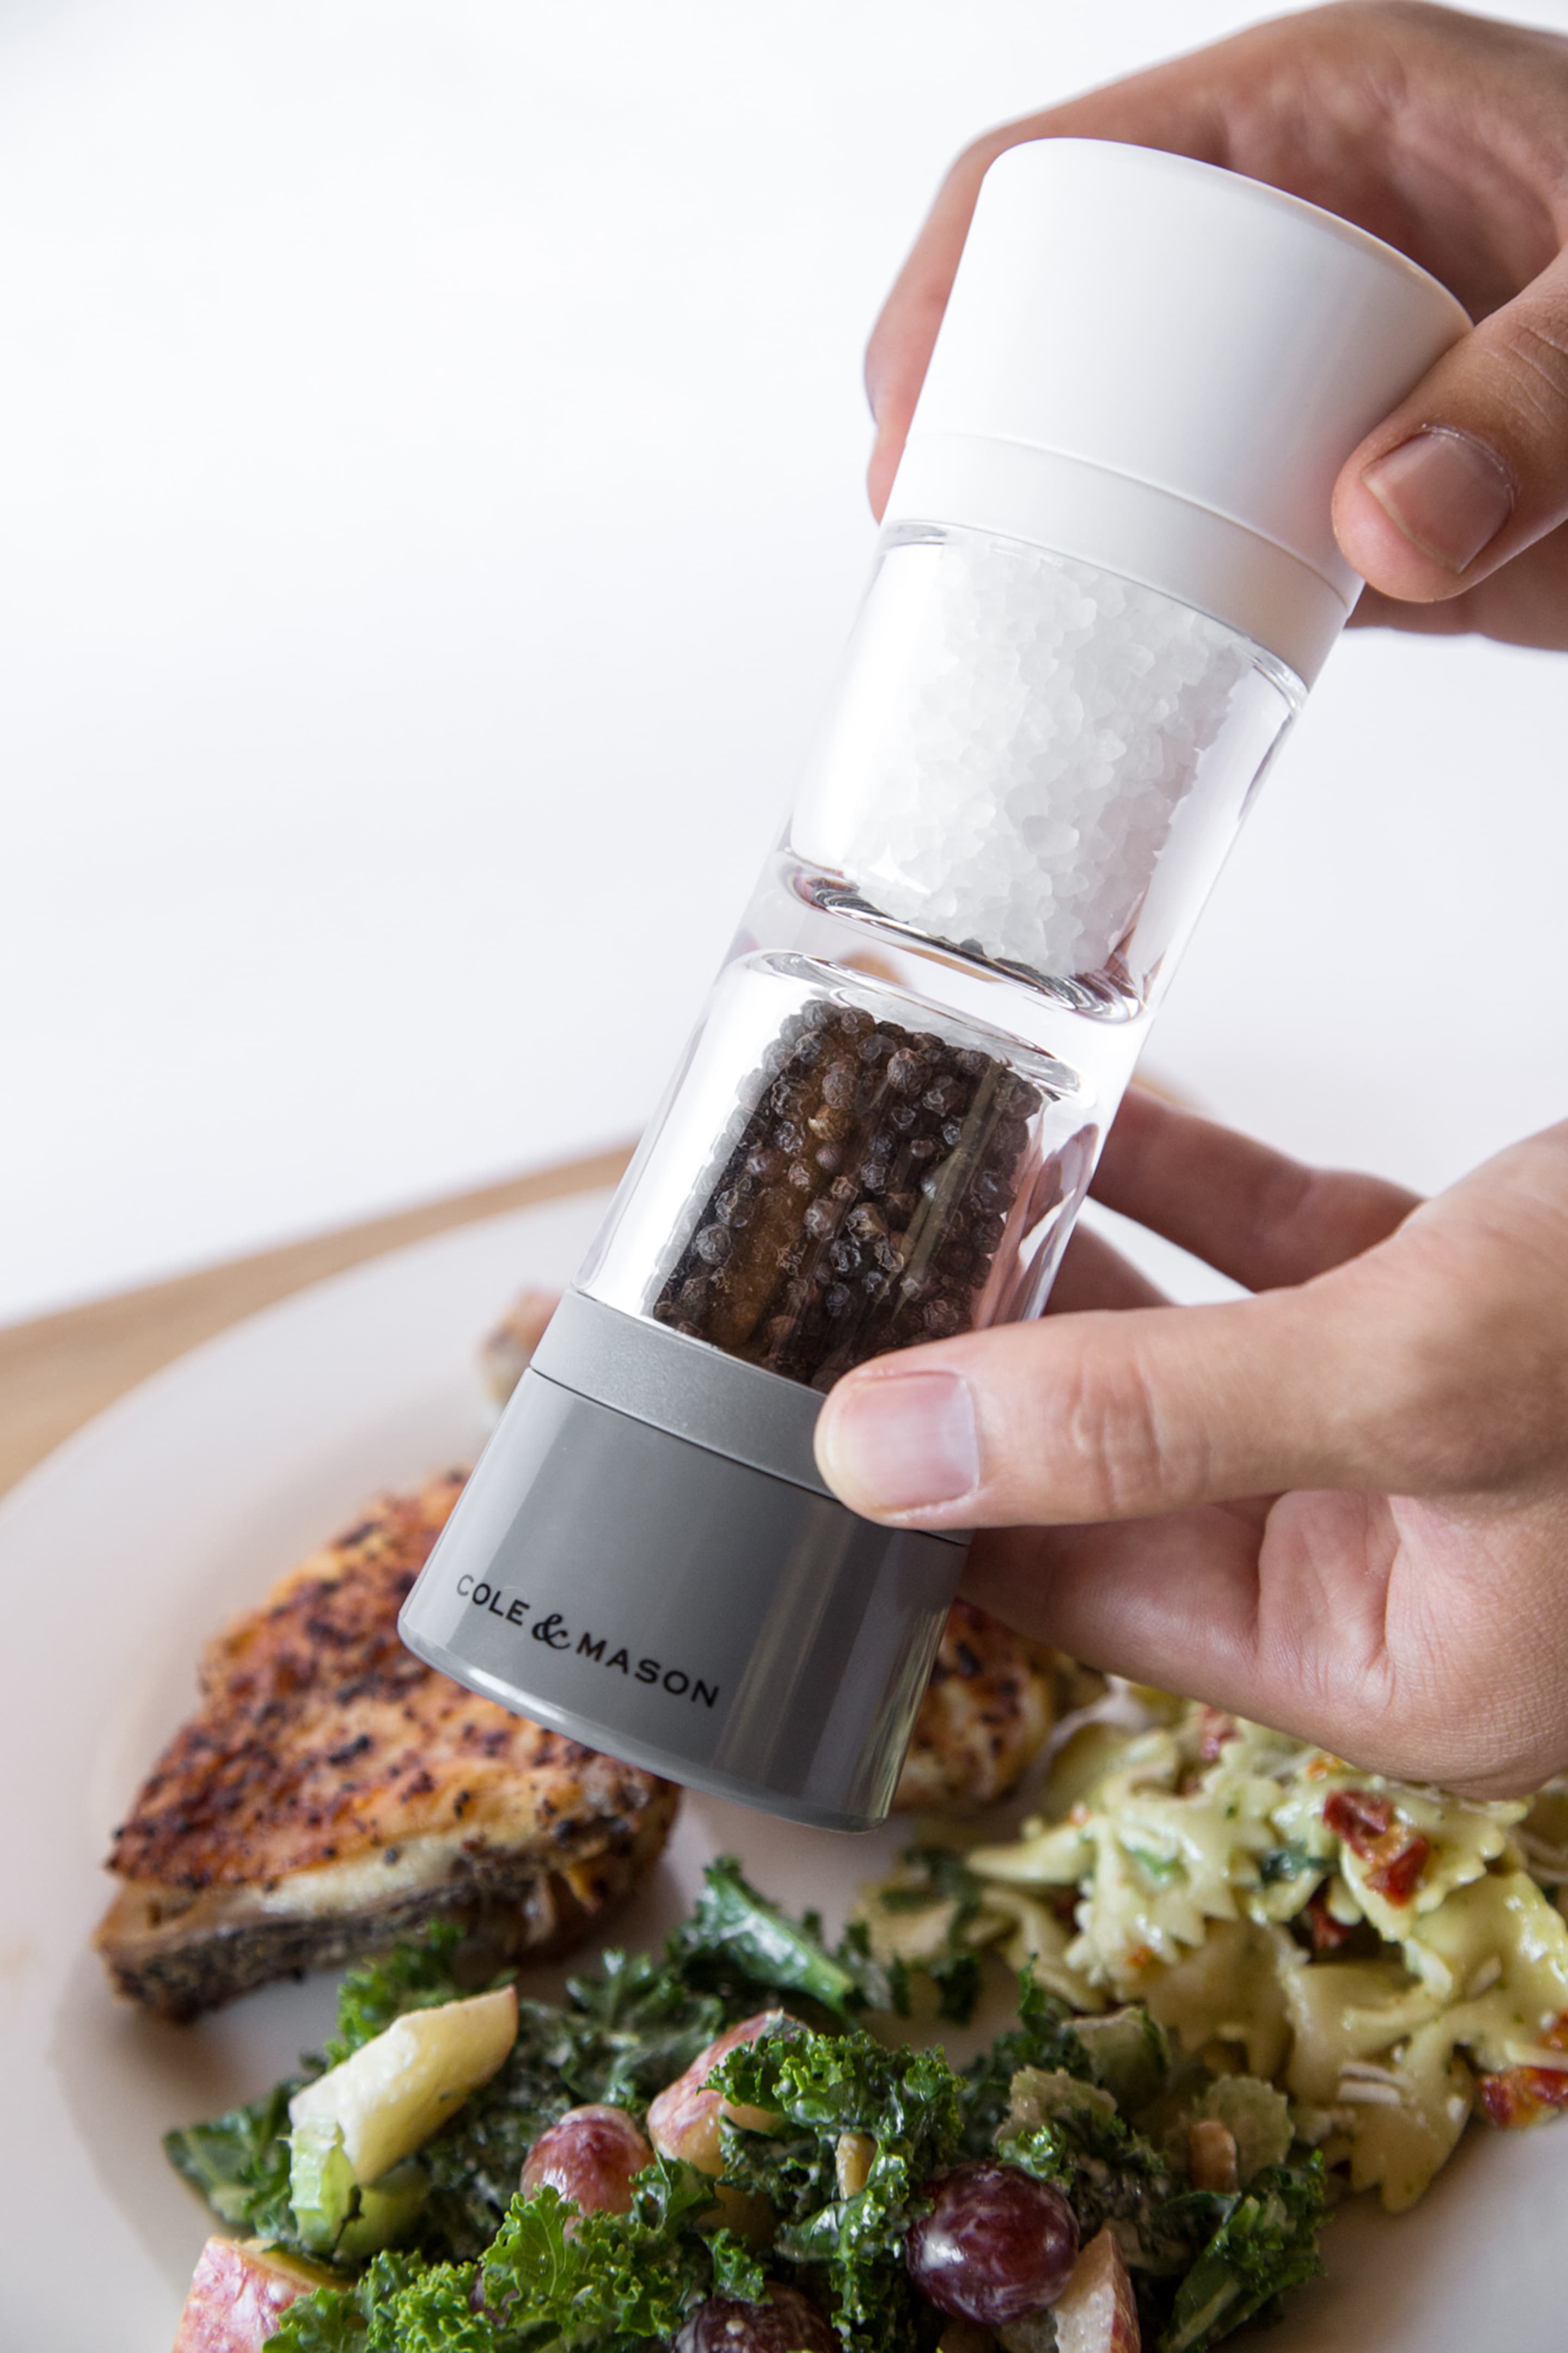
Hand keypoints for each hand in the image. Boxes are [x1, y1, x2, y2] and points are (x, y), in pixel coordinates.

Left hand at [813, 1090, 1567, 1797]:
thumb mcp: (1417, 1383)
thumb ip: (1155, 1420)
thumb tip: (894, 1452)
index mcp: (1395, 1664)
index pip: (1095, 1594)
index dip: (946, 1505)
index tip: (815, 1419)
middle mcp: (1398, 1561)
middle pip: (1121, 1470)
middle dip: (990, 1367)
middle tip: (842, 1278)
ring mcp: (1422, 1430)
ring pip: (1189, 1354)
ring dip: (1073, 1267)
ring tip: (933, 1183)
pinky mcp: (1454, 1304)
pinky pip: (1272, 1252)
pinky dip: (1180, 1187)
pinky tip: (1086, 1124)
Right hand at [865, 2, 1567, 650]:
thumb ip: (1545, 401)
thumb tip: (1377, 525)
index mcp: (1324, 116)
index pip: (1066, 169)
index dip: (954, 288)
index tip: (910, 433)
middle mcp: (1296, 242)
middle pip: (1063, 325)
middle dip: (976, 434)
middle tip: (932, 558)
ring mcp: (1319, 374)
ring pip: (1122, 448)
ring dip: (1053, 536)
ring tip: (985, 636)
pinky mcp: (1353, 491)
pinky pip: (1212, 543)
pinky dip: (1160, 615)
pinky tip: (1113, 679)